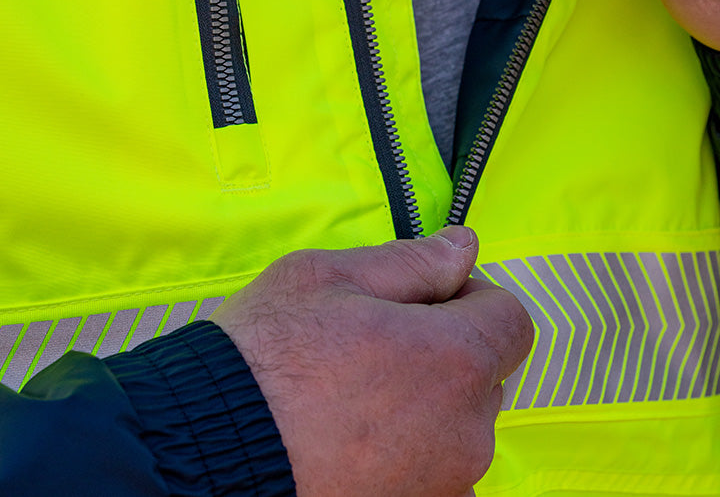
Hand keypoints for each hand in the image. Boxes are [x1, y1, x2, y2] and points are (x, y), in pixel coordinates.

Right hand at [211, 227, 531, 496]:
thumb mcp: (332, 276)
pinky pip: (429, 473)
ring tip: (351, 394)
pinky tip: (349, 438)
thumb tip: (465, 247)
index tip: (426, 296)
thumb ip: (414, 262)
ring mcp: (440, 484)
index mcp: (456, 360)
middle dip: (447, 350)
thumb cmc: (267, 356)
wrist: (206, 452)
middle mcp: (465, 433)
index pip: (513, 319)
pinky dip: (404, 453)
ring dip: (425, 405)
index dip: (473, 296)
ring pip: (456, 428)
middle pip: (484, 375)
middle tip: (375, 340)